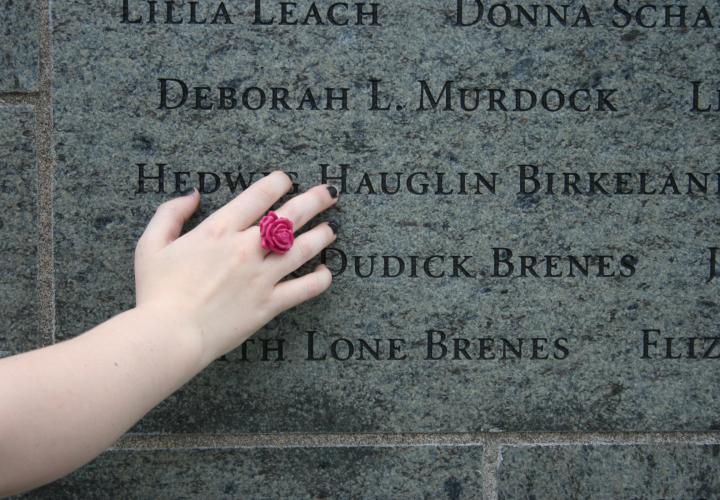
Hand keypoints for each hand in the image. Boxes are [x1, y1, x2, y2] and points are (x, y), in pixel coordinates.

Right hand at [132, 171, 338, 366]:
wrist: (169, 334)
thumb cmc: (157, 291)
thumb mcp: (151, 244)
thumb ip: (171, 213)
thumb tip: (194, 194)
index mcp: (219, 230)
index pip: (259, 196)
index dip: (278, 183)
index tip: (286, 180)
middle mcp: (246, 248)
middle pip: (290, 216)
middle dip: (314, 200)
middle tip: (330, 193)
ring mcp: (261, 277)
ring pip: (303, 248)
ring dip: (321, 236)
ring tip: (332, 230)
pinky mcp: (269, 304)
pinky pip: (304, 289)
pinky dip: (320, 279)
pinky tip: (325, 272)